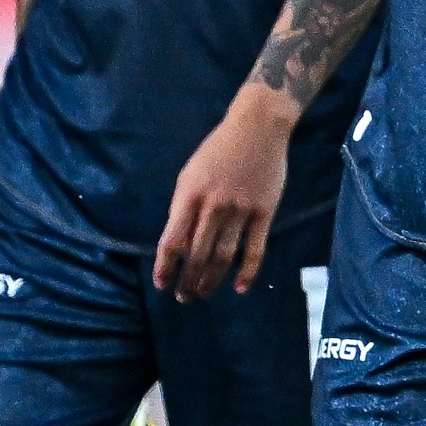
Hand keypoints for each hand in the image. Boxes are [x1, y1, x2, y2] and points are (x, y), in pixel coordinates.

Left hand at [155, 85, 295, 300]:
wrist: (257, 128)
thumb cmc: (217, 150)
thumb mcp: (190, 173)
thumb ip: (184, 207)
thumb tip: (179, 244)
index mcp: (189, 195)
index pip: (172, 240)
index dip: (165, 266)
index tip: (161, 283)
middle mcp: (213, 206)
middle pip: (197, 254)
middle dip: (188, 281)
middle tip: (183, 298)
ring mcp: (240, 210)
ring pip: (223, 256)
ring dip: (211, 280)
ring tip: (203, 294)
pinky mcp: (264, 212)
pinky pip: (255, 249)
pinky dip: (247, 271)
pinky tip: (239, 287)